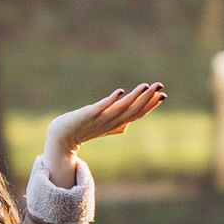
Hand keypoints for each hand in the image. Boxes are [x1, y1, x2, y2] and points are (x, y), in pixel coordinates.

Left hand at [42, 83, 166, 182]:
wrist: (61, 138)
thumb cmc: (82, 131)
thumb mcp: (102, 128)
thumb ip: (116, 126)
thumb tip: (127, 126)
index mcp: (116, 124)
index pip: (137, 114)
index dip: (150, 105)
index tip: (162, 95)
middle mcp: (111, 122)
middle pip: (133, 110)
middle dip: (147, 98)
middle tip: (159, 86)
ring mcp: (100, 119)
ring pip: (121, 108)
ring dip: (134, 97)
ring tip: (145, 86)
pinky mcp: (87, 115)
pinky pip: (101, 108)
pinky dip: (111, 101)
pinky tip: (120, 91)